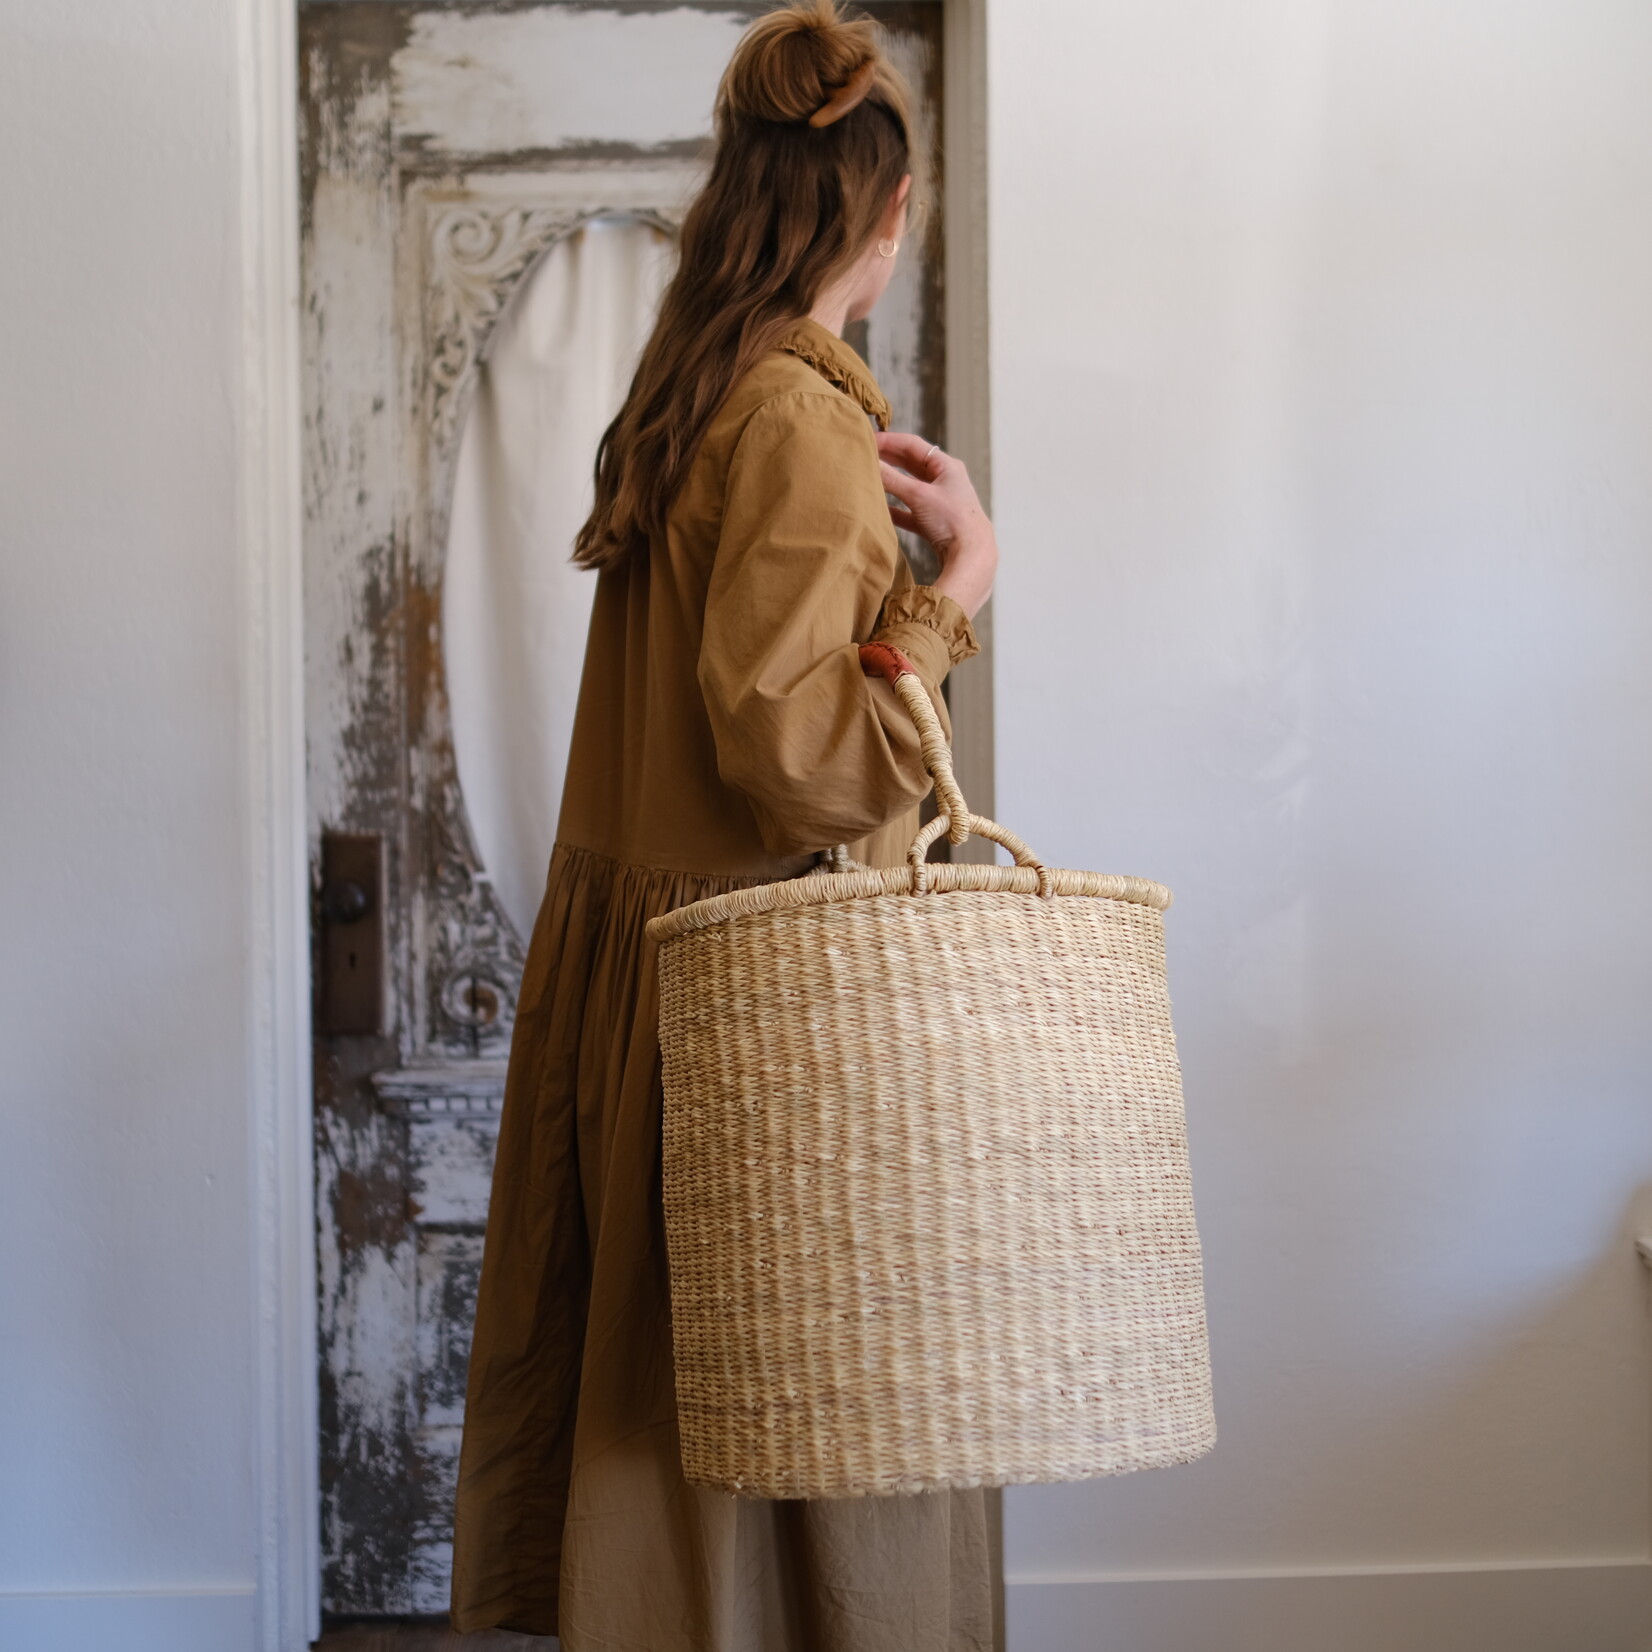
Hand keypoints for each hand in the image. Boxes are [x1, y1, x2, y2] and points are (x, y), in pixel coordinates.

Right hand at [877, 432, 998, 619]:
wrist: (971, 555)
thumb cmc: (952, 520)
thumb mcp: (918, 495)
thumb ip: (891, 479)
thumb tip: (869, 463)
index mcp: (946, 466)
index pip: (913, 445)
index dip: (888, 440)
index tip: (866, 440)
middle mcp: (944, 480)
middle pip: (911, 463)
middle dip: (888, 458)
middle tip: (864, 454)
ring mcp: (939, 502)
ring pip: (909, 486)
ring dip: (890, 482)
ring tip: (868, 476)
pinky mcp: (934, 522)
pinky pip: (909, 510)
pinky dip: (895, 507)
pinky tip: (880, 508)